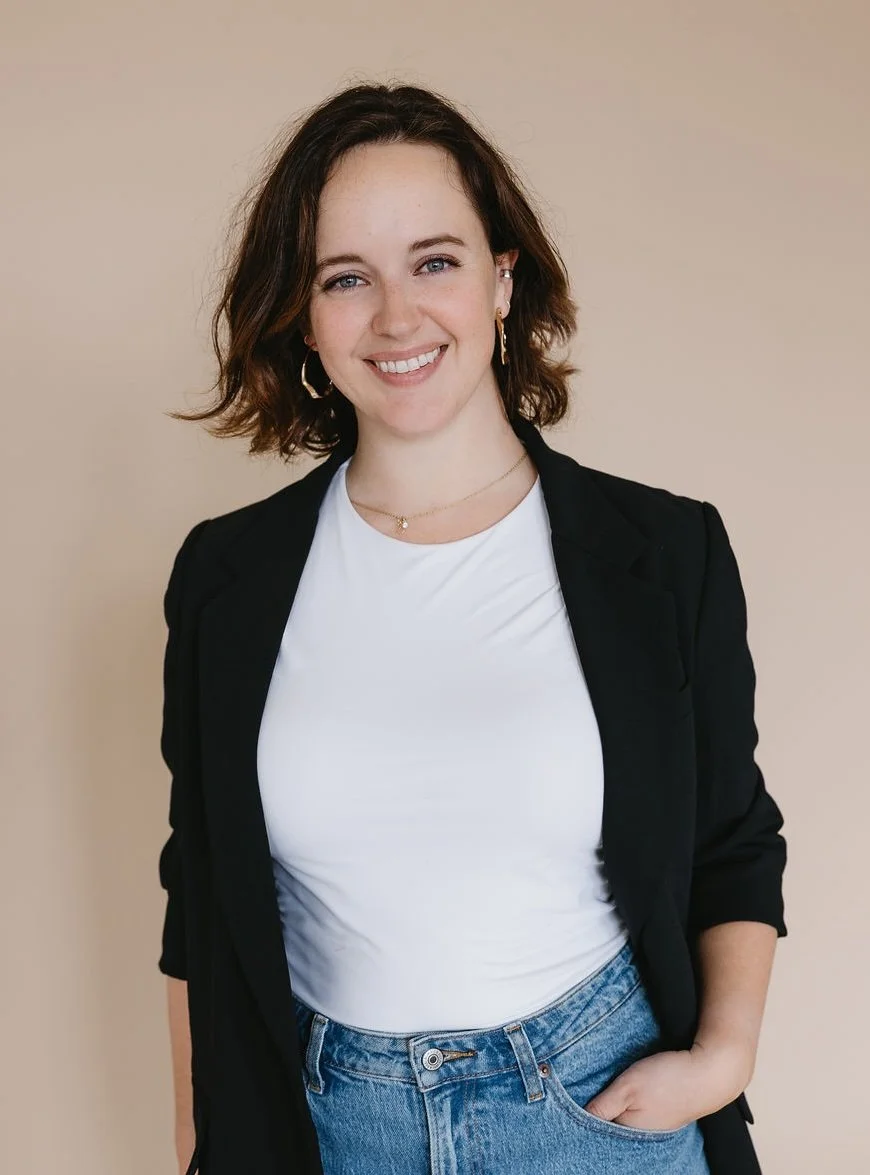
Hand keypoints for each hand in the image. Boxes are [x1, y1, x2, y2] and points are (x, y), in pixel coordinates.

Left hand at [583, 1040, 751, 1131]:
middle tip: (598, 1083)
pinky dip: (637, 1098)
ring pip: (629, 1111)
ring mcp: (658, 1122)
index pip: (599, 1124)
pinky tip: (637, 1086)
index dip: (589, 1107)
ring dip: (622, 1099)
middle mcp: (644, 1132)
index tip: (580, 1092)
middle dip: (605, 1104)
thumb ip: (603, 1105)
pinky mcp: (667, 1110)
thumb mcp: (628, 1087)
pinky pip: (644, 1107)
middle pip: (614, 1119)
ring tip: (618, 1082)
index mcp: (631, 1131)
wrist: (711, 1072)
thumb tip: (580, 1118)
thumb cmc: (669, 1079)